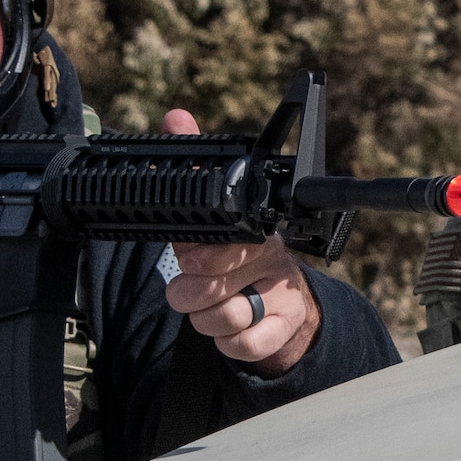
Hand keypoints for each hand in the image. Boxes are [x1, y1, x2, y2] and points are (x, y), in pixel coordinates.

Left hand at [160, 108, 321, 375]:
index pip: (230, 239)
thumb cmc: (238, 259)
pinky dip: (228, 343)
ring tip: (206, 309)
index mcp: (256, 230)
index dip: (202, 254)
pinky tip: (228, 331)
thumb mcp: (213, 218)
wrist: (283, 308)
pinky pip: (247, 344)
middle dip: (191, 291)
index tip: (187, 257)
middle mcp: (274, 260)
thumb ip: (194, 175)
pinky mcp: (285, 330)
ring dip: (206, 319)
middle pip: (221, 281)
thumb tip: (176, 116)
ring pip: (229, 316)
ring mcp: (282, 296)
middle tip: (185, 289)